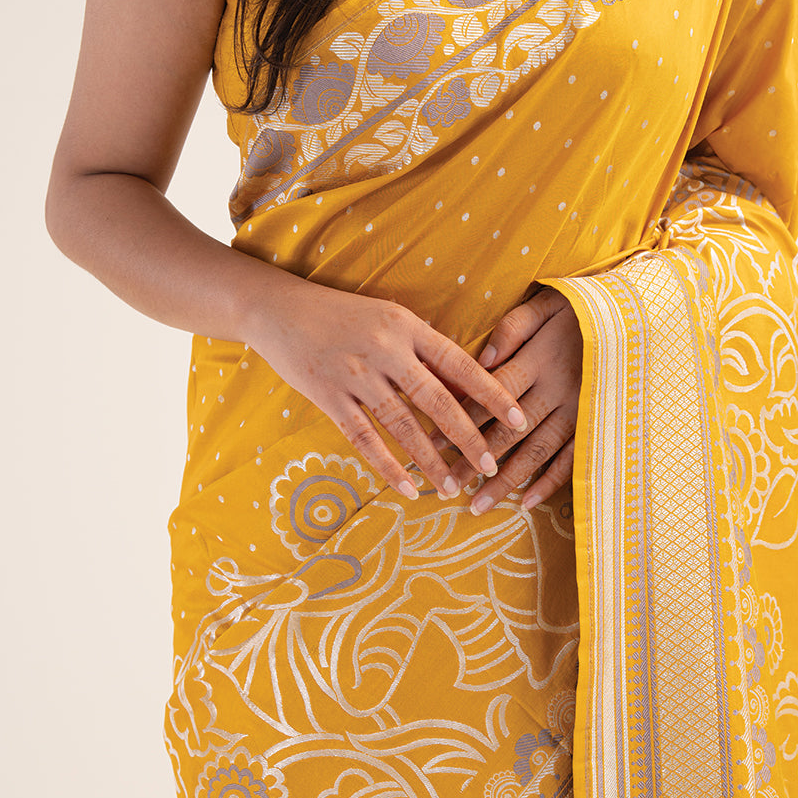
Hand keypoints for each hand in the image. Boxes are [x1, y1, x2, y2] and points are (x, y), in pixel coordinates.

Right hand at [242, 278, 528, 500]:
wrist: (279, 308)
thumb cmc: (344, 316)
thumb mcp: (389, 320)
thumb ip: (424, 351)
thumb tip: (468, 387)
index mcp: (407, 326)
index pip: (460, 364)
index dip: (492, 393)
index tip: (518, 419)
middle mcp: (385, 349)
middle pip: (437, 400)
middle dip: (468, 436)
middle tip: (490, 465)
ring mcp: (355, 373)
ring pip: (402, 425)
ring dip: (431, 460)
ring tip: (452, 487)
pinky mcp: (327, 395)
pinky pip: (363, 438)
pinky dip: (387, 466)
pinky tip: (407, 489)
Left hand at [428, 287, 582, 513]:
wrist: (638, 319)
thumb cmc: (583, 310)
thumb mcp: (546, 304)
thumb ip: (513, 329)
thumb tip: (481, 361)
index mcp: (539, 359)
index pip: (492, 395)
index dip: (461, 418)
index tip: (431, 442)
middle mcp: (557, 390)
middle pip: (508, 432)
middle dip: (475, 460)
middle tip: (447, 485)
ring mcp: (579, 411)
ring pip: (536, 452)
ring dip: (506, 481)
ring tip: (478, 505)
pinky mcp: (597, 424)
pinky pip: (572, 458)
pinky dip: (550, 483)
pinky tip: (526, 502)